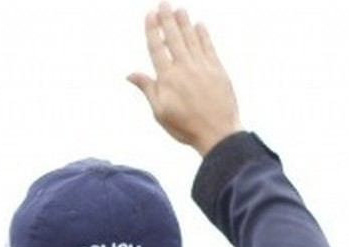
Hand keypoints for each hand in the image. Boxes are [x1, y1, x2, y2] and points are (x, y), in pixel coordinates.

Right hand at [126, 3, 242, 155]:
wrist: (217, 133)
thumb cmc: (185, 126)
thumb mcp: (160, 111)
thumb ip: (147, 88)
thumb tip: (131, 74)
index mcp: (167, 78)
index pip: (157, 48)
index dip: (153, 30)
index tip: (149, 15)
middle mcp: (184, 68)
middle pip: (174, 38)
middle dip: (167, 19)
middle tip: (163, 3)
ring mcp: (203, 67)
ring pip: (192, 39)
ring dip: (184, 23)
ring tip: (179, 9)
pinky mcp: (218, 70)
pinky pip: (209, 47)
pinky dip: (204, 35)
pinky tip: (199, 25)